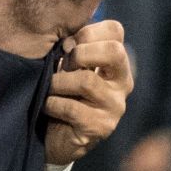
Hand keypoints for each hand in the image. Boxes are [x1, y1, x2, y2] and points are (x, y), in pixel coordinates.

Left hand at [45, 21, 132, 165]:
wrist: (58, 139)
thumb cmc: (63, 96)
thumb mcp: (69, 68)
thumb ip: (73, 49)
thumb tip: (68, 40)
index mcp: (116, 63)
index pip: (115, 31)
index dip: (87, 31)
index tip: (68, 45)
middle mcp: (122, 83)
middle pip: (114, 51)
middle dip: (80, 53)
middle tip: (63, 65)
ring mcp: (115, 106)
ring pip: (87, 81)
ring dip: (58, 82)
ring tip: (49, 88)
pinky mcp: (101, 127)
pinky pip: (71, 108)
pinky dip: (52, 104)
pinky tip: (48, 106)